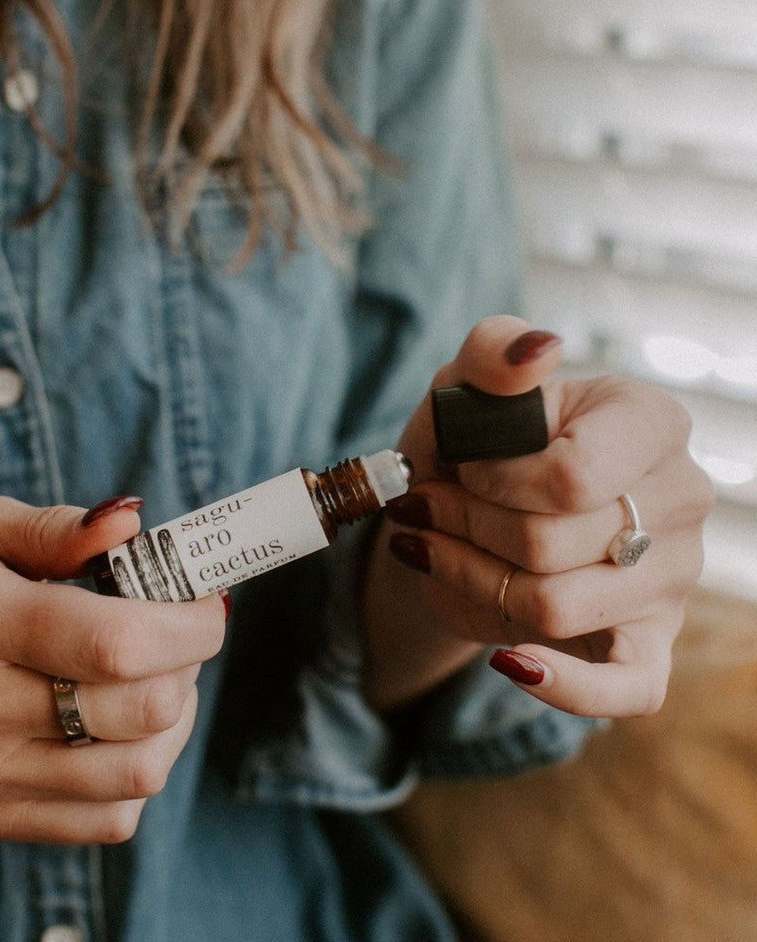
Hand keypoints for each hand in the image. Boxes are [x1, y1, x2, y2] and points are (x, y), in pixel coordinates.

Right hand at [0, 497, 226, 841]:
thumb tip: (133, 525)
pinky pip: (112, 818)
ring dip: (176, 719)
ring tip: (160, 679)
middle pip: (139, 709)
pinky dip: (144, 770)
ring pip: (138, 771)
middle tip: (182, 633)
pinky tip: (126, 728)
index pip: (113, 642)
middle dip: (190, 663)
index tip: (207, 603)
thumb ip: (57, 528)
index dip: (187, 625)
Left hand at [363, 315, 713, 717]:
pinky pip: (625, 690)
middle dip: (462, 526)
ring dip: (468, 578)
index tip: (461, 466)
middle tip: (426, 508)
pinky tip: (507, 659)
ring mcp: (671, 579)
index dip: (490, 481)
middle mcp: (679, 500)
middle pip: (549, 544)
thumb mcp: (469, 387)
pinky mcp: (649, 645)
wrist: (466, 514)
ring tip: (435, 548)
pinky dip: (558, 683)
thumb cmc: (474, 447)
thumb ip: (494, 352)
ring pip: (552, 607)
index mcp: (650, 424)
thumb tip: (535, 350)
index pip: (570, 477)